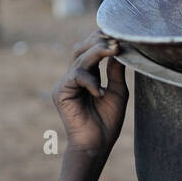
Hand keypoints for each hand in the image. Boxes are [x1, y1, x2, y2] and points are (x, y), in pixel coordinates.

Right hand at [52, 33, 127, 158]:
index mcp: (87, 76)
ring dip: (97, 51)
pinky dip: (90, 80)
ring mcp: (66, 84)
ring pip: (79, 58)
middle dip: (98, 41)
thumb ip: (115, 71)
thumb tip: (119, 49)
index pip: (91, 50)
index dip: (102, 40)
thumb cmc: (107, 122)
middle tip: (116, 39)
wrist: (97, 144)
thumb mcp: (117, 92)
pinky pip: (76, 76)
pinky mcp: (61, 92)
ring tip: (114, 49)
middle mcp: (74, 77)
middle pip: (81, 48)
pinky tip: (100, 92)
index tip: (120, 36)